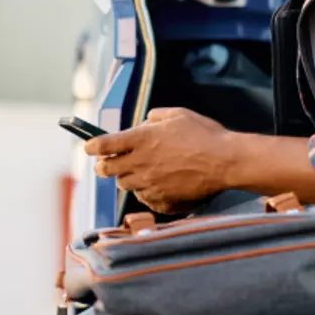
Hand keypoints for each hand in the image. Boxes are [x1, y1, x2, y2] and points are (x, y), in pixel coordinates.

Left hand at [84, 107, 233, 212]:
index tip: (89, 146)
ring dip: (127, 177)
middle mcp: (140, 163)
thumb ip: (155, 118)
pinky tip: (158, 183)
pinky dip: (145, 190)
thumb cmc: (204, 134)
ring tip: (140, 170)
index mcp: (141, 139)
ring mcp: (149, 184)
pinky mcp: (160, 199)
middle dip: (103, 165)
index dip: (92, 146)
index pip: (103, 145)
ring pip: (125, 184)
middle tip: (106, 162)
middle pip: (106, 170)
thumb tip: (144, 123)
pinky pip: (143, 198)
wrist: (225, 161)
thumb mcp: (178, 114)